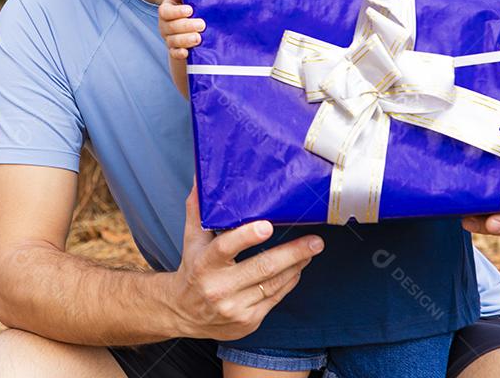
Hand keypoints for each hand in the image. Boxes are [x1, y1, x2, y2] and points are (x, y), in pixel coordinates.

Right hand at [159, 0, 205, 60]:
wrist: (191, 30)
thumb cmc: (190, 9)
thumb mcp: (184, 0)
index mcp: (165, 12)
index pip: (166, 12)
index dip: (177, 11)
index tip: (190, 10)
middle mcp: (164, 26)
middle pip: (171, 27)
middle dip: (186, 26)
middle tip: (202, 24)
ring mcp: (169, 39)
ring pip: (173, 41)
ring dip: (185, 40)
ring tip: (198, 38)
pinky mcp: (174, 51)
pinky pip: (174, 53)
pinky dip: (179, 53)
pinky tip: (187, 52)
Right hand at [170, 183, 324, 340]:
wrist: (184, 314)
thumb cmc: (192, 270)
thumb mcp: (191, 240)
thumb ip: (198, 210)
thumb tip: (201, 178)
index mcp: (204, 264)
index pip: (225, 247)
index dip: (246, 237)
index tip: (267, 226)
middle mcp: (219, 288)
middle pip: (262, 267)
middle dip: (292, 253)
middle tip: (314, 240)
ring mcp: (235, 307)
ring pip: (274, 283)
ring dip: (297, 264)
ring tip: (311, 249)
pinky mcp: (249, 320)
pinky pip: (276, 297)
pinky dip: (290, 280)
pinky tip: (298, 267)